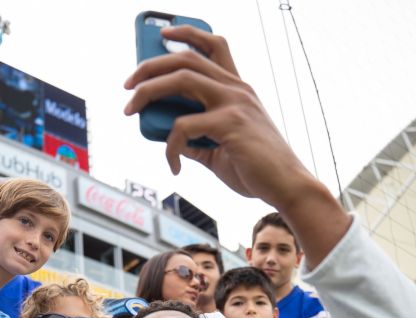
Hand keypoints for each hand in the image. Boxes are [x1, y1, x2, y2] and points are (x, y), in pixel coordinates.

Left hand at [124, 25, 318, 207]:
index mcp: (238, 89)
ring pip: (181, 79)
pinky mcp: (230, 123)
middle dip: (150, 65)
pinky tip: (173, 165)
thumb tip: (168, 138)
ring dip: (148, 91)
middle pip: (186, 58)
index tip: (164, 33)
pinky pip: (183, 126)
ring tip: (131, 109)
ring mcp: (234, 103)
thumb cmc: (257, 168)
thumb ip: (196, 139)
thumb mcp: (220, 148)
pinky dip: (169, 146)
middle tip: (128, 84)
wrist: (286, 186)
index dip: (187, 33)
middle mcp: (236, 88)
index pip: (214, 45)